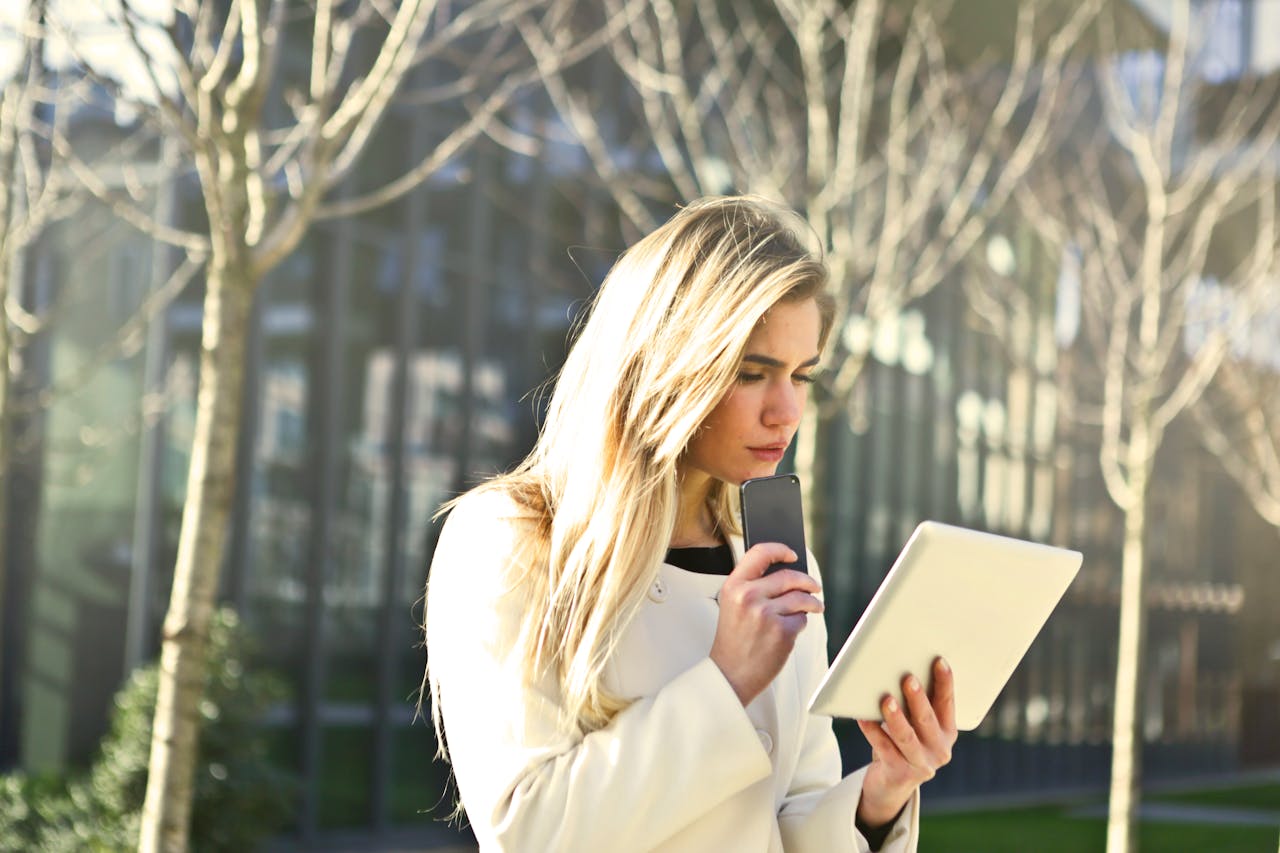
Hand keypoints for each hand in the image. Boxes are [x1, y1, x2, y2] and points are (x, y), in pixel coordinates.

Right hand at [709, 542, 823, 706]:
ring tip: (815, 607)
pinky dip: (800, 623)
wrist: (730, 675)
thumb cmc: (734, 640)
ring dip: (812, 603)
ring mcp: (766, 614)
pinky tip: (791, 630)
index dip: (779, 550)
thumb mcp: (732, 605)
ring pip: (800, 598)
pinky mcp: (782, 631)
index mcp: (733, 586)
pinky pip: (801, 619)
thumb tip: (788, 573)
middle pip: (789, 576)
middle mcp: (748, 596)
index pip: (759, 553)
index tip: (792, 554)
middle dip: (807, 581)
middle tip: (815, 586)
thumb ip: (753, 586)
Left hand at [855, 657, 956, 827]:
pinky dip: (872, 732)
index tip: (939, 661)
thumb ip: (915, 704)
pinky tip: (862, 717)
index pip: (948, 704)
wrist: (891, 783)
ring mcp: (921, 764)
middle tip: (908, 678)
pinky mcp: (900, 774)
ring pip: (906, 737)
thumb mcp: (916, 725)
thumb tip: (900, 669)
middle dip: (917, 698)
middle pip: (926, 720)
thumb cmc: (902, 741)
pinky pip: (883, 748)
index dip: (945, 683)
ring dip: (896, 717)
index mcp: (948, 732)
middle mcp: (939, 750)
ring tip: (886, 700)